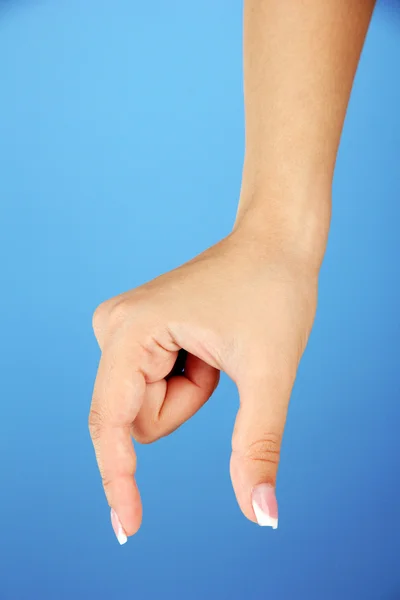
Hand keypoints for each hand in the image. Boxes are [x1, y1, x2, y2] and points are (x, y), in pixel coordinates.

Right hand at [89, 227, 317, 541]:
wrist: (274, 244)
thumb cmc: (273, 291)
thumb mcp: (269, 374)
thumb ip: (258, 446)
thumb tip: (261, 516)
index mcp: (131, 329)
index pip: (113, 422)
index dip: (118, 478)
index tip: (129, 527)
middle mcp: (113, 326)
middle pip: (139, 419)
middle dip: (187, 404)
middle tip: (219, 360)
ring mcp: (120, 328)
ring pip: (149, 408)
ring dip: (190, 391)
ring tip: (215, 348)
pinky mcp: (134, 333)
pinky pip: (154, 389)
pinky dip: (188, 380)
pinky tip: (205, 344)